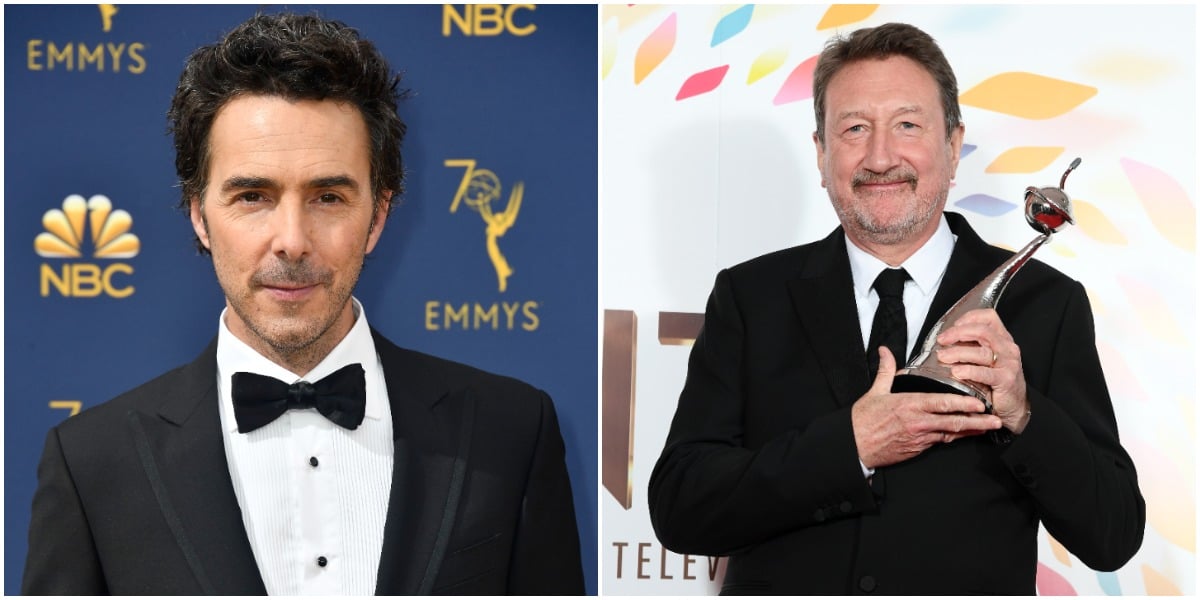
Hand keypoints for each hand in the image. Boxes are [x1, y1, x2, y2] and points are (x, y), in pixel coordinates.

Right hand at [852, 346, 1002, 468]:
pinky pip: (941, 442)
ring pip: (951, 434)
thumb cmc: (863, 419)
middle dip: (977, 421)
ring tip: (989, 428)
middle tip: (996, 419)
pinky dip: (955, 437)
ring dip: (971, 431)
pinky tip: (966, 434)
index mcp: (909, 405)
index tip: (980, 403)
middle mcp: (918, 422)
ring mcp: (919, 438)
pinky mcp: (917, 449)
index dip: (963, 405)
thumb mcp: (874, 392)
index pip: (942, 404)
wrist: (854, 445)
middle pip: (953, 422)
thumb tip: (885, 350)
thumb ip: (886, 370)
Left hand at [935, 308, 1031, 433]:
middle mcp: (1007, 348)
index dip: (969, 317)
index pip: (988, 317)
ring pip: (981, 352)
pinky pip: (985, 373)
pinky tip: (956, 372)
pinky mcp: (1006, 380)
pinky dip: (968, 371)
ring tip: (942, 357)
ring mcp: (1009, 363)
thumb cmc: (995, 381)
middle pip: (982, 331)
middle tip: (942, 340)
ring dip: (958, 353)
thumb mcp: (985, 359)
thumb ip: (972, 346)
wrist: (1013, 406)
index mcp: (1002, 339)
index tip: (952, 325)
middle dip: (958, 333)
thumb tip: (945, 340)